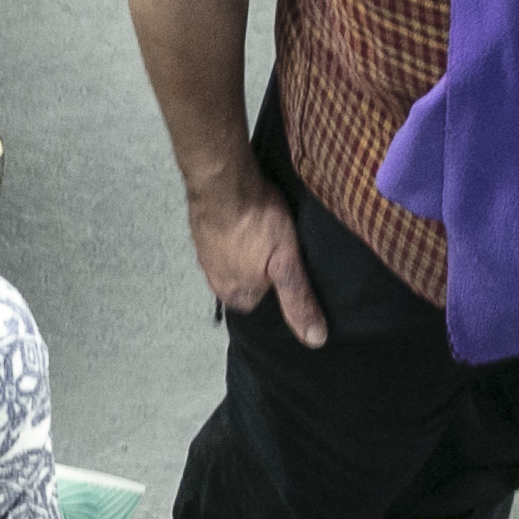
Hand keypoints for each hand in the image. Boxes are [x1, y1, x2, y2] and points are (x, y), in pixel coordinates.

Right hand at [186, 166, 324, 343]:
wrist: (223, 179)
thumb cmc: (256, 220)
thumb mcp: (286, 264)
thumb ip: (298, 300)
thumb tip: (315, 340)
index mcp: (234, 294)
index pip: (260, 306)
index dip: (277, 290)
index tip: (291, 272)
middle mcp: (215, 279)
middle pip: (246, 284)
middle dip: (261, 271)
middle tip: (281, 251)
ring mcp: (205, 253)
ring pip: (233, 261)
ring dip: (247, 251)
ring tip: (265, 233)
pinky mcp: (202, 229)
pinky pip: (223, 239)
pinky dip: (235, 232)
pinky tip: (248, 219)